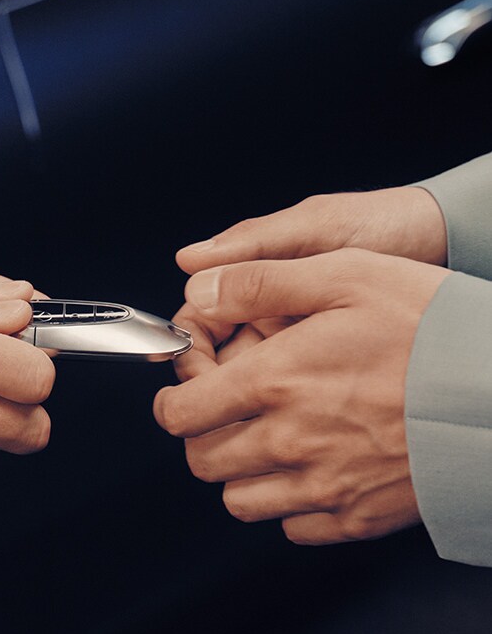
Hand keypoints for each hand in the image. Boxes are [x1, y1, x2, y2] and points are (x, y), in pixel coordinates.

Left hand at [154, 249, 448, 544]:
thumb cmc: (439, 330)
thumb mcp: (349, 273)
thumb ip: (261, 282)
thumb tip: (199, 291)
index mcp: (276, 381)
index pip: (180, 413)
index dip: (174, 401)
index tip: (186, 391)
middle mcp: (289, 442)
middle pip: (202, 461)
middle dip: (202, 436)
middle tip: (228, 413)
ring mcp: (323, 487)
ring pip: (239, 500)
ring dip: (240, 473)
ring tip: (268, 442)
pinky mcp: (358, 519)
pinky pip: (293, 528)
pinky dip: (289, 505)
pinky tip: (312, 471)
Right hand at [169, 186, 446, 380]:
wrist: (444, 245)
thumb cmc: (382, 225)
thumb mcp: (315, 230)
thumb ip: (253, 245)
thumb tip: (188, 259)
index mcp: (252, 276)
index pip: (197, 320)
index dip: (191, 349)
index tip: (200, 373)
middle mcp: (265, 310)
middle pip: (217, 359)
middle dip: (220, 383)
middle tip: (237, 400)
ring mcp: (293, 341)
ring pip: (250, 382)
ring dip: (254, 397)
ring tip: (275, 405)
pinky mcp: (321, 364)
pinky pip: (289, 390)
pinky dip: (286, 402)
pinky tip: (299, 408)